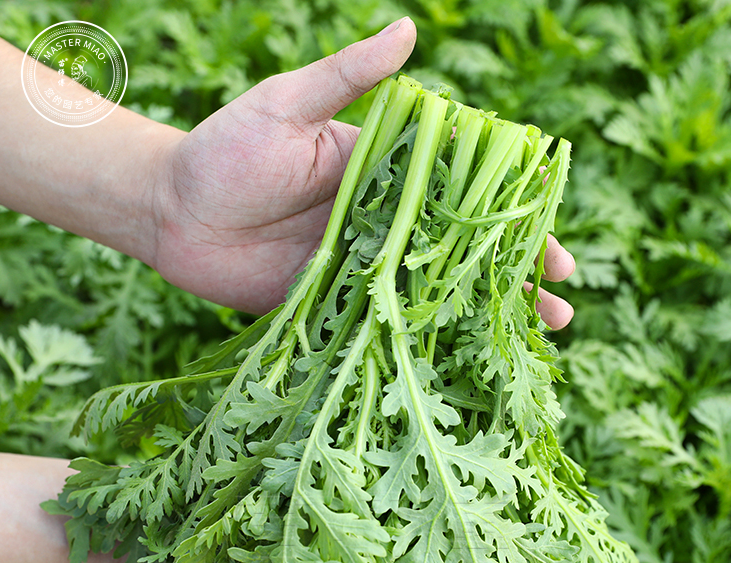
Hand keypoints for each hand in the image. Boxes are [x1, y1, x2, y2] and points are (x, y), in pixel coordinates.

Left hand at [149, 18, 575, 327]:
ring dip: (475, 315)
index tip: (555, 244)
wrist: (170, 210)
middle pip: (457, 254)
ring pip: (428, 295)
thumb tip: (411, 28)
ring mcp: (358, 271)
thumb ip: (348, 78)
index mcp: (382, 175)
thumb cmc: (224, 149)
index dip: (509, 221)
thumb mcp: (287, 105)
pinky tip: (455, 361)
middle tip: (560, 305)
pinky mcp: (330, 307)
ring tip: (524, 339)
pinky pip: (379, 326)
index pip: (462, 198)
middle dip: (509, 278)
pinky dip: (416, 342)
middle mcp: (379, 225)